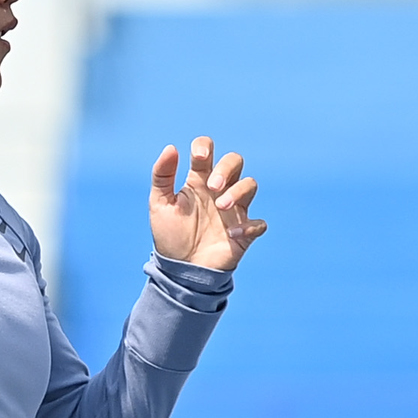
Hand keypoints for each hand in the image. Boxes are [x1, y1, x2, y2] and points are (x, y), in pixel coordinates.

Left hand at [148, 136, 267, 270]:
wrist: (179, 270)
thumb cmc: (170, 235)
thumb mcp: (159, 204)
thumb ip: (162, 176)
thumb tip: (171, 147)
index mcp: (198, 180)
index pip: (207, 152)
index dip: (205, 147)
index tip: (199, 158)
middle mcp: (219, 190)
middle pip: (235, 161)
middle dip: (226, 168)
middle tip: (212, 187)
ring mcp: (234, 210)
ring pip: (250, 185)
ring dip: (238, 192)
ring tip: (221, 207)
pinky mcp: (244, 232)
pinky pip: (259, 223)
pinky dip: (249, 226)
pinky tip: (230, 234)